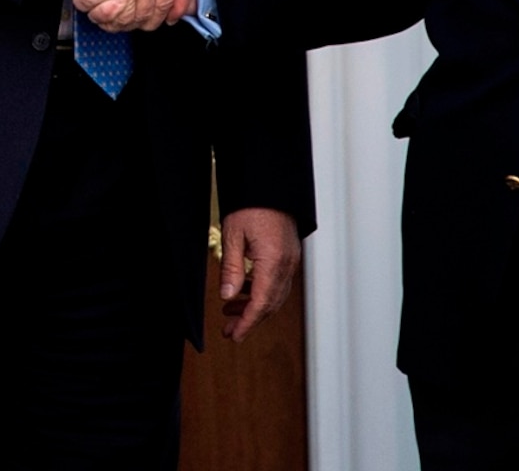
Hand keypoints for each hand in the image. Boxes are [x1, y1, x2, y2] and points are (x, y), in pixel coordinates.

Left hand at [217, 208, 299, 341]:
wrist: (270, 183)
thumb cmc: (251, 204)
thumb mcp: (233, 235)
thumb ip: (231, 268)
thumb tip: (227, 296)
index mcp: (273, 261)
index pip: (261, 303)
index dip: (248, 322)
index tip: (235, 336)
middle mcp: (287, 264)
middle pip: (270, 303)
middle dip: (249, 319)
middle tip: (229, 330)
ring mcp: (291, 260)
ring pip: (275, 294)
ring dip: (254, 306)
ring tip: (230, 309)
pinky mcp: (289, 254)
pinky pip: (278, 282)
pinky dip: (262, 291)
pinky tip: (244, 290)